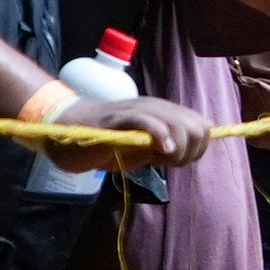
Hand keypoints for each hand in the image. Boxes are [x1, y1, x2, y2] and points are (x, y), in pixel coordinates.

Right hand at [43, 92, 214, 175]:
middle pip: (197, 126)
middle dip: (190, 151)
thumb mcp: (144, 149)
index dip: (197, 148)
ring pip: (178, 124)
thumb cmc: (106, 142)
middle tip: (168, 162)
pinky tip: (161, 150)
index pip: (201, 125)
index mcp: (163, 113)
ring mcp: (138, 110)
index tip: (177, 160)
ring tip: (160, 158)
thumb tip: (188, 153)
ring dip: (178, 148)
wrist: (69, 132)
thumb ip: (165, 149)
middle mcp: (155, 107)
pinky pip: (148, 121)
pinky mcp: (119, 118)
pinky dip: (161, 135)